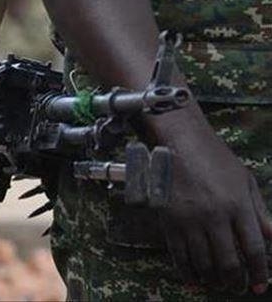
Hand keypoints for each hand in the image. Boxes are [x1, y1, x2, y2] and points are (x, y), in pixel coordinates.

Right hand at [150, 108, 271, 293]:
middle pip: (229, 261)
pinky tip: (193, 279)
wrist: (177, 142)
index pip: (254, 249)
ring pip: (203, 262)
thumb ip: (260, 212)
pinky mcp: (169, 220)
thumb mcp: (244, 180)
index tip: (261, 286)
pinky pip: (178, 254)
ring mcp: (189, 219)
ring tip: (218, 285)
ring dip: (212, 279)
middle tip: (237, 288)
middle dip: (235, 281)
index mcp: (237, 205)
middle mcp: (215, 216)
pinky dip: (186, 271)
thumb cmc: (214, 158)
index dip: (260, 272)